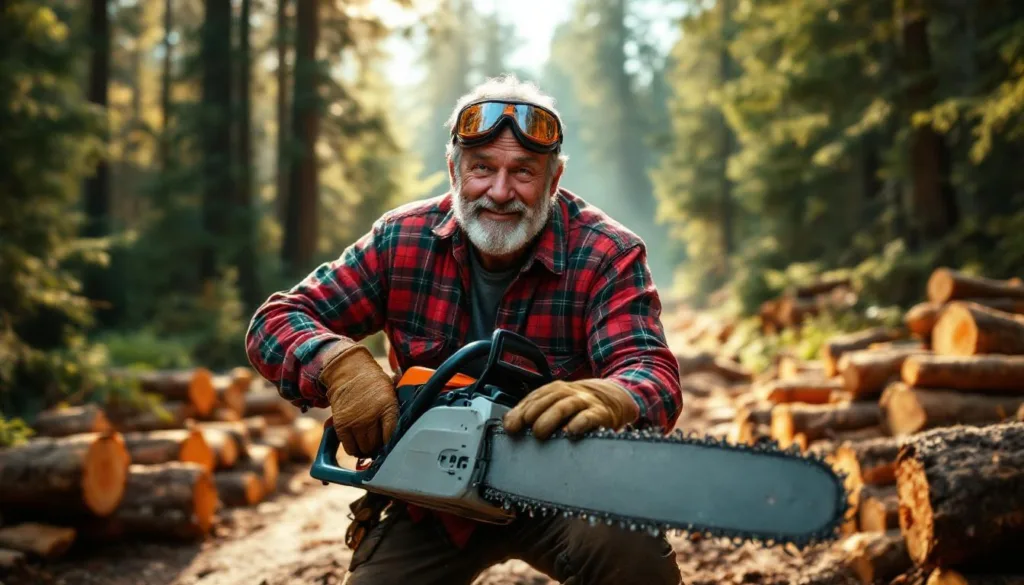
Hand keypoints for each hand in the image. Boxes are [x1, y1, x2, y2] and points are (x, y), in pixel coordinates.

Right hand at [319, 343, 398, 457]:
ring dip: (367, 449)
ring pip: (363, 449)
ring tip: (369, 444)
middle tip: (379, 443)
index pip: (392, 436)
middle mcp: (371, 416)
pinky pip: (349, 447)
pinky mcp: (341, 424)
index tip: (392, 445)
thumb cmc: (373, 382)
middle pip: (377, 445)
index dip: (392, 444)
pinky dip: (353, 449)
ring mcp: (354, 421)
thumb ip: (398, 407)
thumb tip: (411, 422)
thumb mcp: (392, 390)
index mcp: (387, 406)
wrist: (349, 371)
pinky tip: (358, 444)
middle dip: (379, 447)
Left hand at [502, 379, 639, 439]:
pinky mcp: (600, 414)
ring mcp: (585, 402)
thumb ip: (532, 411)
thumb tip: (508, 424)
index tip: (511, 426)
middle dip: (535, 413)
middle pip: (549, 399)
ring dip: (550, 418)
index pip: (535, 397)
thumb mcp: (555, 404)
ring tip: (540, 432)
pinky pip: (589, 417)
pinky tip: (571, 432)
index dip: (521, 411)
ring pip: (565, 406)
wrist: (614, 398)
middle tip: (526, 428)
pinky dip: (579, 423)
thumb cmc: (577, 406)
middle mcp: (569, 393)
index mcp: (555, 390)